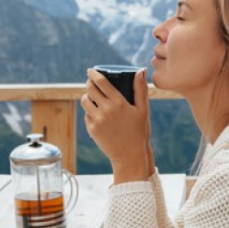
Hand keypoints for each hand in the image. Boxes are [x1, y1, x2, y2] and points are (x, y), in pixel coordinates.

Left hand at [81, 69, 150, 183]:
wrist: (130, 156)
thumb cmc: (139, 132)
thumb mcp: (143, 110)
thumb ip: (140, 89)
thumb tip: (140, 71)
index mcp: (118, 103)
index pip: (101, 82)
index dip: (93, 73)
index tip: (91, 70)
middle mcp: (106, 110)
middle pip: (89, 89)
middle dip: (89, 83)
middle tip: (92, 82)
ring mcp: (97, 120)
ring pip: (85, 101)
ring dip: (88, 97)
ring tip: (94, 97)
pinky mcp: (92, 130)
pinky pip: (87, 115)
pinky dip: (91, 112)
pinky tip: (99, 114)